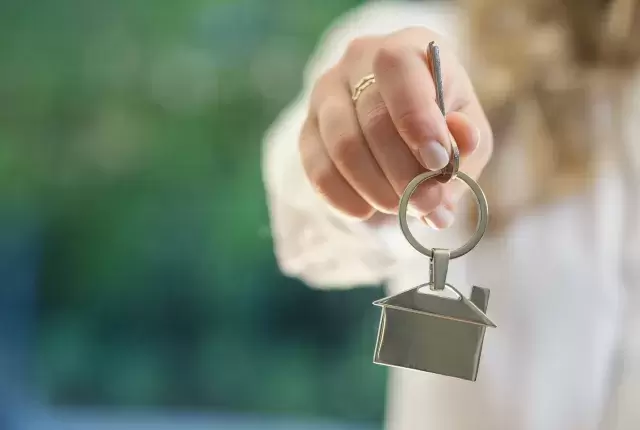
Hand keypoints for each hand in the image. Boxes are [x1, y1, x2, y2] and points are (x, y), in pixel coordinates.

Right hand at [299, 27, 492, 228]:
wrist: (402, 126)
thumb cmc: (441, 122)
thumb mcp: (467, 128)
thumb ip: (466, 142)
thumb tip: (452, 155)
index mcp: (406, 46)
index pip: (397, 67)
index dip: (417, 117)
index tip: (437, 162)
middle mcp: (358, 61)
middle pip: (372, 117)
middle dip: (403, 171)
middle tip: (425, 205)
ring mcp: (326, 94)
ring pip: (343, 146)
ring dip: (375, 188)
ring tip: (400, 208)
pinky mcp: (308, 129)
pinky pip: (317, 169)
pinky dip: (344, 198)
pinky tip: (366, 211)